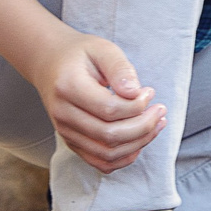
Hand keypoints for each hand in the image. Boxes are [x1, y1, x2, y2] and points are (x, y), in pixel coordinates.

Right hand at [29, 30, 164, 172]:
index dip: (137, 106)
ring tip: (157, 124)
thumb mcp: (102, 49)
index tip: (149, 92)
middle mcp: (63, 114)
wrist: (50, 63)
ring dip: (139, 143)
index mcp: (68, 87)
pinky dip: (125, 157)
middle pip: (109, 135)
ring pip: (107, 153)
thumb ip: (120, 68)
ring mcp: (65, 132)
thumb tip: (136, 93)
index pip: (109, 109)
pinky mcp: (72, 142)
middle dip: (144, 126)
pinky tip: (140, 140)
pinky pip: (101, 162)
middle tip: (160, 110)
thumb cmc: (80, 54)